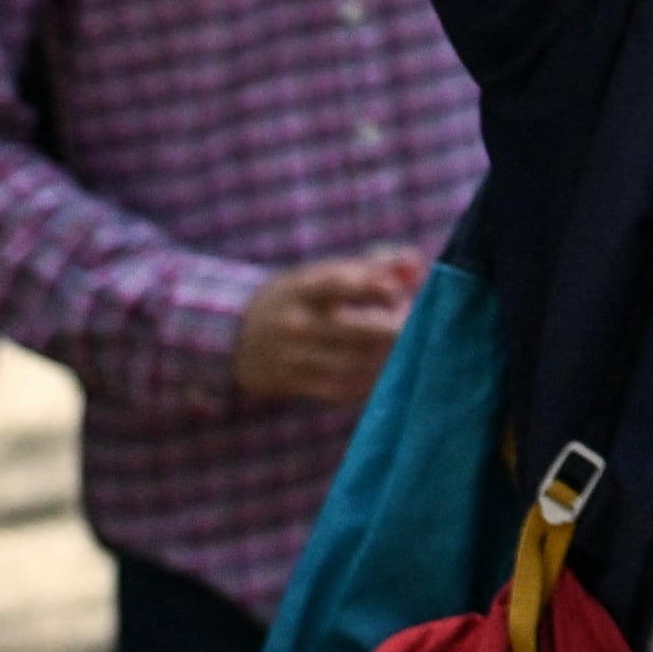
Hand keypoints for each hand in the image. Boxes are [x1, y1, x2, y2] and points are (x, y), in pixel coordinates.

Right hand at [233, 252, 422, 404]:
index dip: (381, 287)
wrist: (234, 338)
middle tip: (418, 326)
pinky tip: (389, 372)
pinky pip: (342, 388)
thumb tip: (416, 263)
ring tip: (408, 349)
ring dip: (389, 358)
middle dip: (396, 330)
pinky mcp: (294, 383)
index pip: (343, 283)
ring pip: (355, 364)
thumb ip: (374, 264)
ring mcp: (292, 356)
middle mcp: (295, 322)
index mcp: (302, 287)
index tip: (400, 292)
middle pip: (357, 330)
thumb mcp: (322, 274)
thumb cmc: (299, 298)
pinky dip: (371, 381)